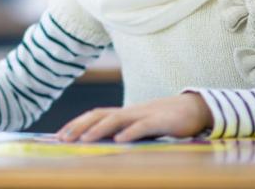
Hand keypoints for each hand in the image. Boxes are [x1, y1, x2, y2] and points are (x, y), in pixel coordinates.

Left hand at [57, 92, 211, 142]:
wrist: (194, 109)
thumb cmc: (164, 120)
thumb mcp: (140, 126)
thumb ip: (122, 132)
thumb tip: (101, 145)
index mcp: (123, 113)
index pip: (94, 115)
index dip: (76, 123)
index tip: (59, 135)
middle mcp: (129, 111)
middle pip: (99, 115)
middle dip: (80, 126)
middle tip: (64, 139)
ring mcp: (144, 114)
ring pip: (117, 119)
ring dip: (99, 130)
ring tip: (85, 140)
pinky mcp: (161, 121)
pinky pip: (143, 126)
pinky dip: (131, 132)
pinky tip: (120, 140)